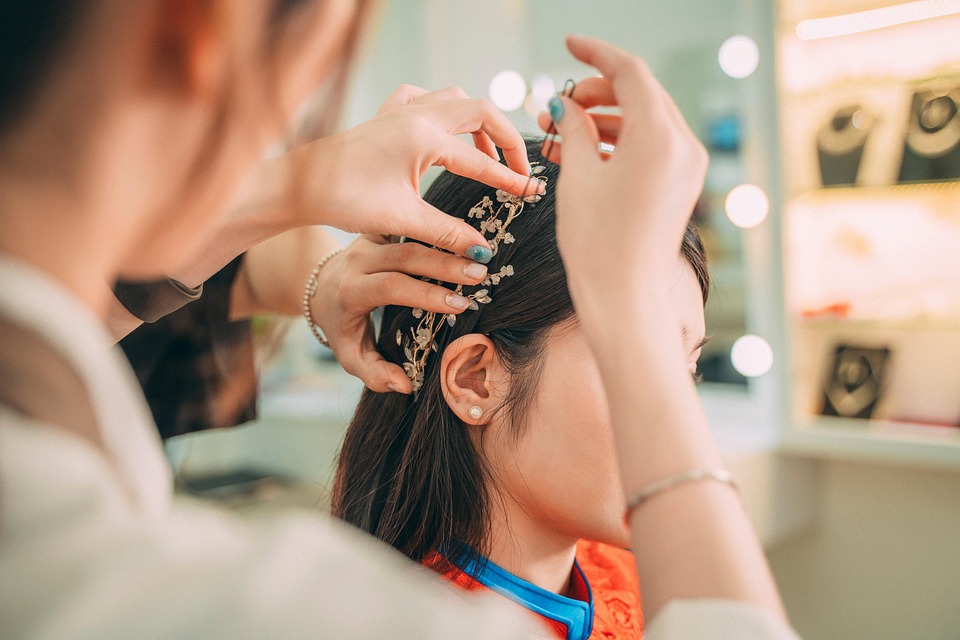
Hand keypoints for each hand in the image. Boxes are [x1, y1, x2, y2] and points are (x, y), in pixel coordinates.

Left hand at [277, 86, 541, 260]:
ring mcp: (400, 109)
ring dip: (479, 121)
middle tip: (518, 168)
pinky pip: (425, 97)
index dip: (510, 179)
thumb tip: (482, 250)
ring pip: (455, 98)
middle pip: (481, 110)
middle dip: (506, 138)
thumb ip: (447, 232)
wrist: (299, 185)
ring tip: (488, 153)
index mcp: (423, 136)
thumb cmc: (344, 198)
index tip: (532, 193)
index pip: (480, 159)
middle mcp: (416, 114)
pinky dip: (444, 109)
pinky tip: (443, 130)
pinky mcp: (386, 115)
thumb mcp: (402, 218)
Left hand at [311, 234, 488, 392]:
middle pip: (404, 256)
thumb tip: (405, 385)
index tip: (460, 304)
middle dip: (444, 264)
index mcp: (351, 290)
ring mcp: (369, 240)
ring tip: (479, 251)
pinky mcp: (380, 228)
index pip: (390, 287)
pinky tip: (465, 234)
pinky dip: (437, 227)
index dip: (425, 294)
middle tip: (479, 273)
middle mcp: (358, 260)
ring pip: (409, 234)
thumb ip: (373, 374)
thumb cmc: (342, 325)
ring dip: (447, 241)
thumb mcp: (349, 355)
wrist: (321, 287)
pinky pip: (410, 223)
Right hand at [538, 36, 707, 326]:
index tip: (569, 44)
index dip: (595, 55)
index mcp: (660, 136)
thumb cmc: (597, 241)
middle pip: (640, 94)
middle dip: (596, 92)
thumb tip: (565, 105)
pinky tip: (583, 153)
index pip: (629, 73)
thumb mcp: (577, 176)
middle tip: (558, 105)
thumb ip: (572, 129)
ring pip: (644, 121)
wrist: (623, 298)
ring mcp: (687, 167)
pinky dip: (619, 142)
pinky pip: (651, 146)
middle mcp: (683, 146)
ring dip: (604, 119)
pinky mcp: (681, 186)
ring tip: (561, 133)